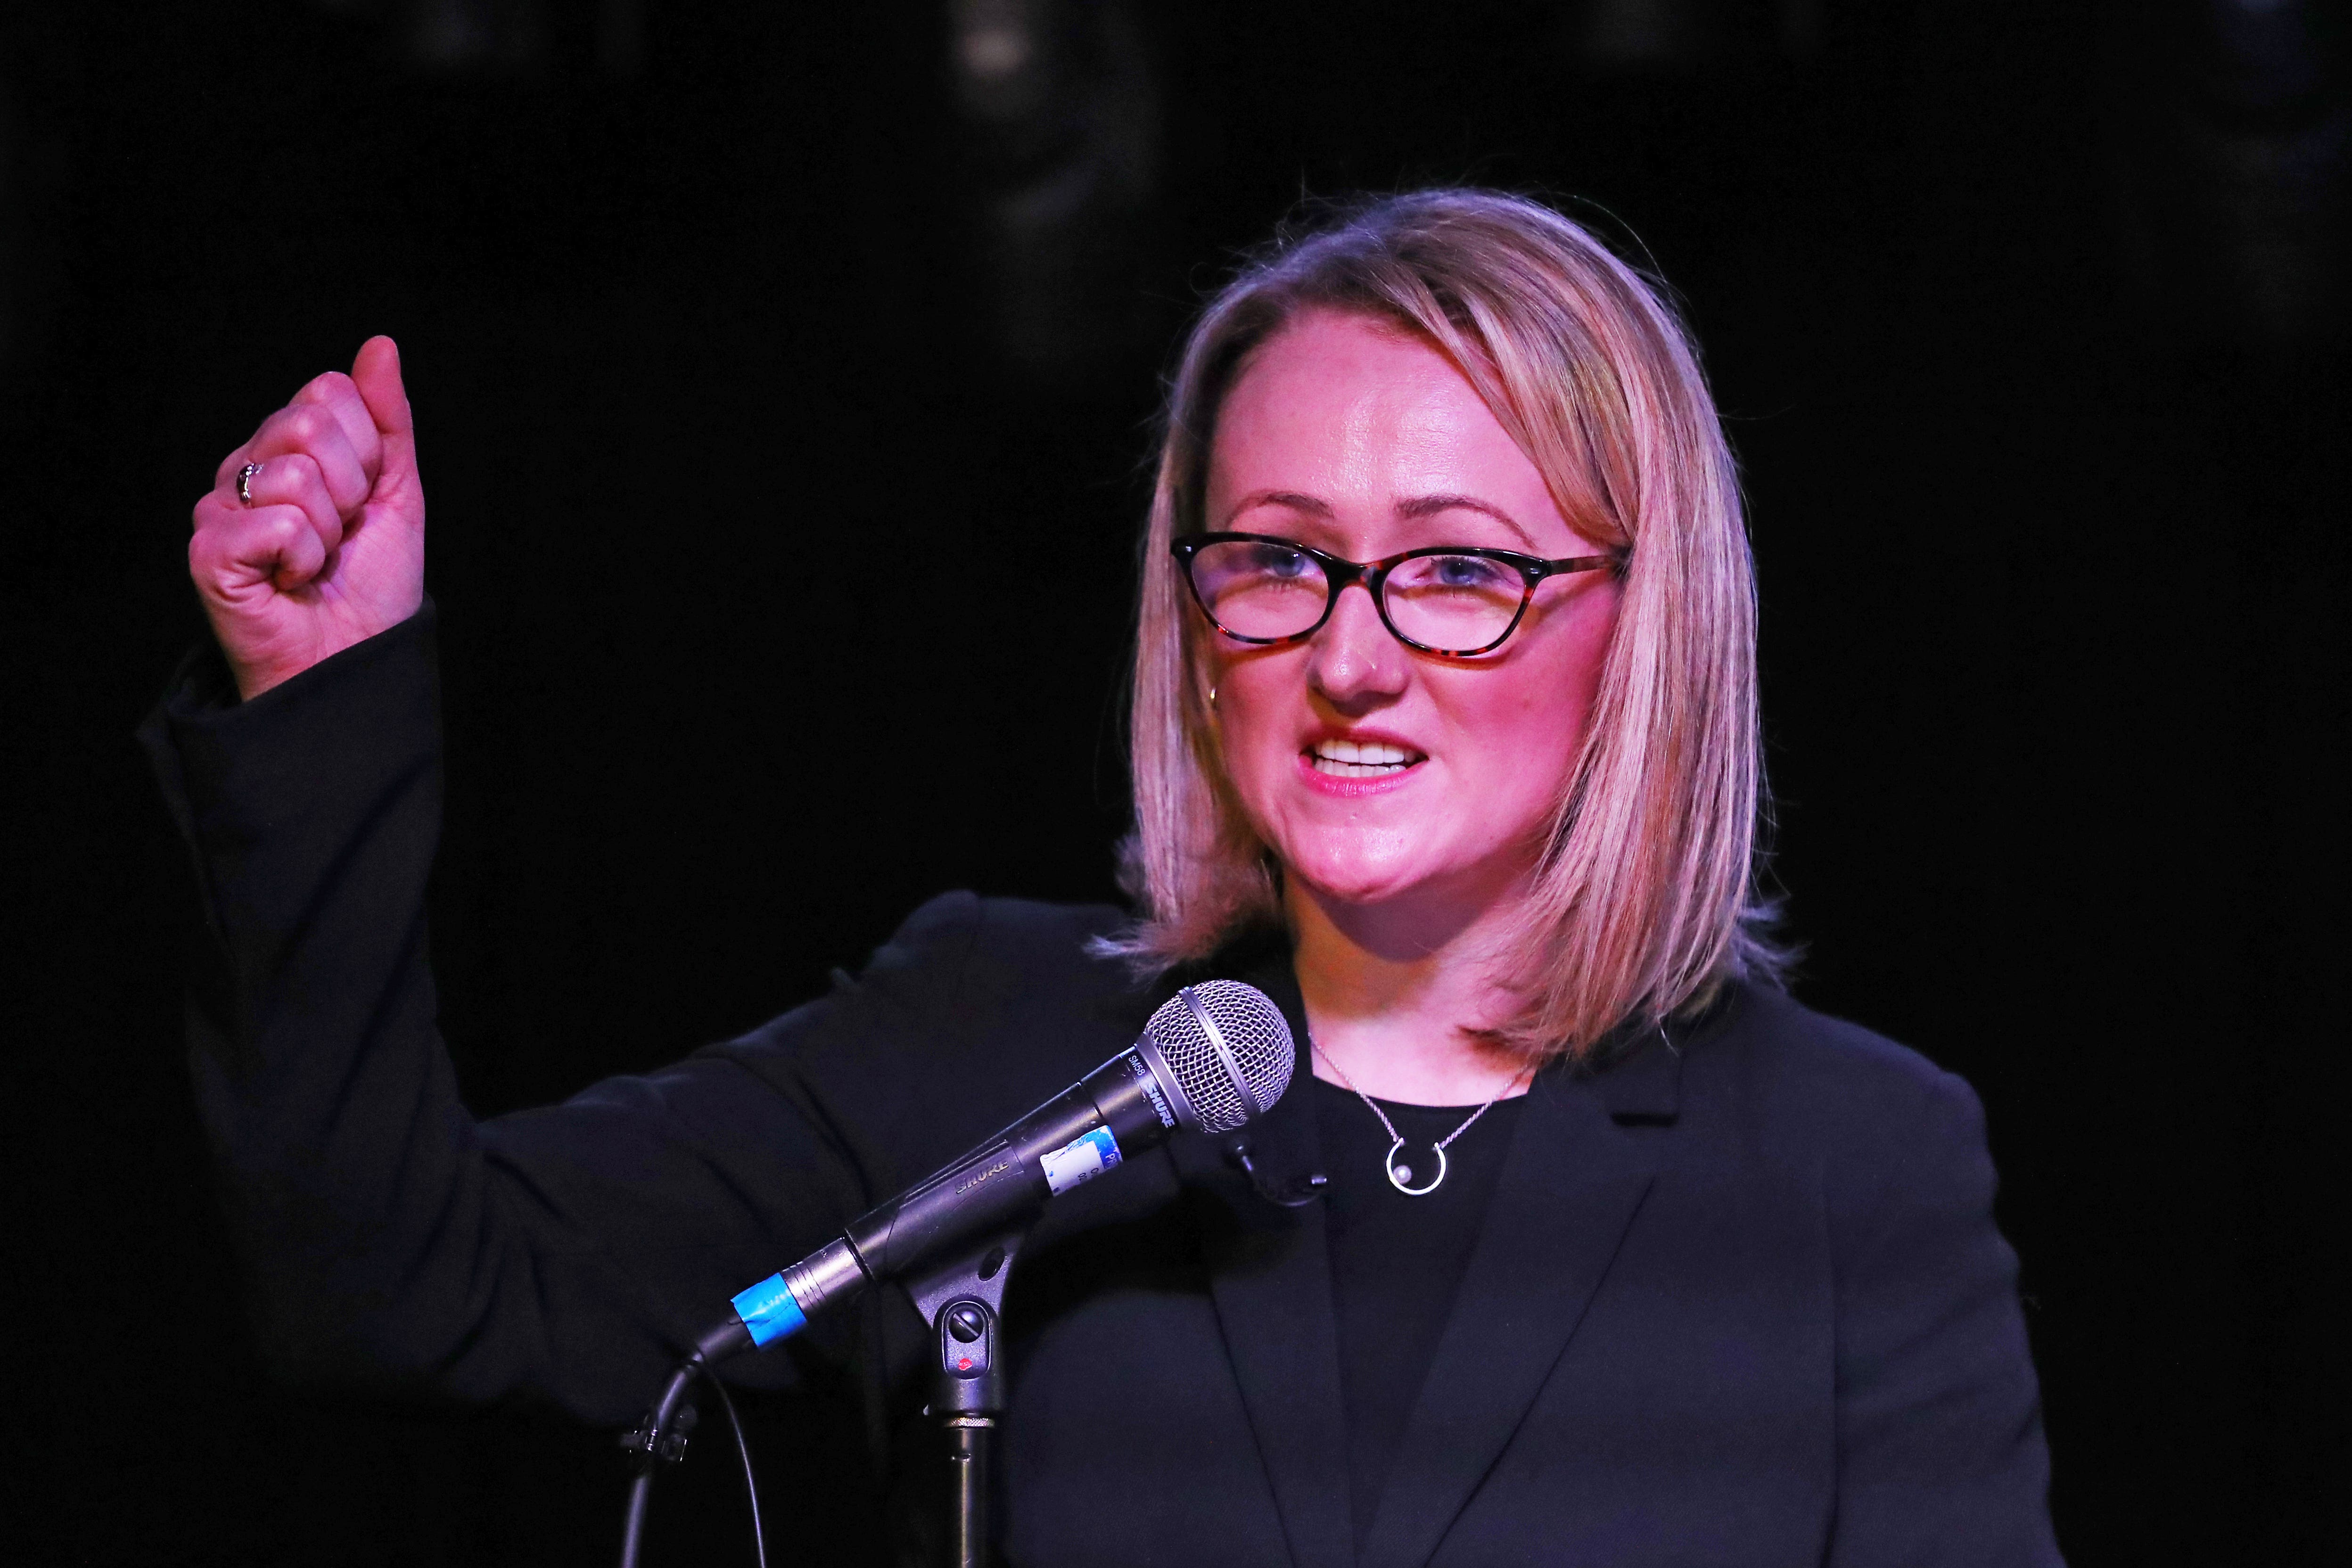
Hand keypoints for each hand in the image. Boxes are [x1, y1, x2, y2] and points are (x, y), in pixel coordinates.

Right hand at [189, 336, 424, 700]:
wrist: (358, 656)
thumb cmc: (372, 581)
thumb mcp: (396, 491)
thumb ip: (388, 418)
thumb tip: (380, 345)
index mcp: (286, 447)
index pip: (328, 394)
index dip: (367, 451)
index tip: (364, 500)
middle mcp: (244, 467)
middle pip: (309, 424)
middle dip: (351, 487)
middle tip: (341, 534)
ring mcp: (218, 507)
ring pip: (294, 474)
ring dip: (328, 529)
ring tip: (316, 561)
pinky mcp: (207, 550)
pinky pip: (276, 522)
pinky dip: (302, 559)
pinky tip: (290, 580)